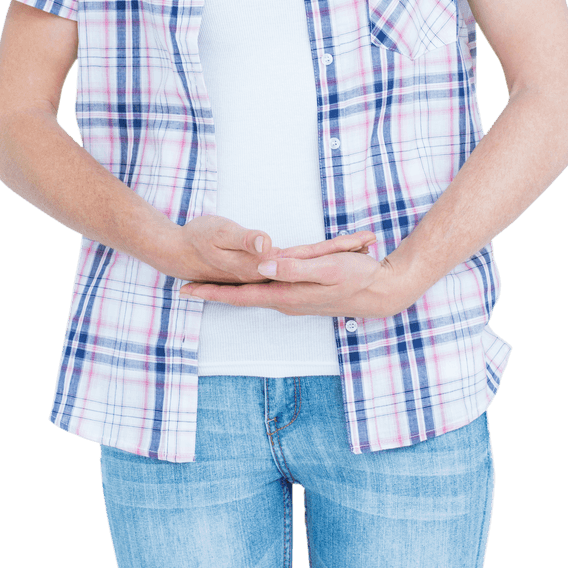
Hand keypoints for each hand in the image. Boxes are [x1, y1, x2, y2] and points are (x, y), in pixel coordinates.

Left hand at [179, 215, 377, 286]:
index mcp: (287, 294)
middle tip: (186, 287)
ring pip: (259, 289)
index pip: (240, 295)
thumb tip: (261, 266)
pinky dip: (257, 282)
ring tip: (207, 283)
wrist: (383, 292)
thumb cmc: (357, 278)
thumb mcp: (327, 267)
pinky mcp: (304, 293)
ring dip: (234, 287)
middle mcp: (286, 300)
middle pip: (243, 295)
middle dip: (216, 291)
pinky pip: (273, 286)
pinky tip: (251, 276)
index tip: (185, 290)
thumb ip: (294, 266)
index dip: (212, 292)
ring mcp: (295, 298)